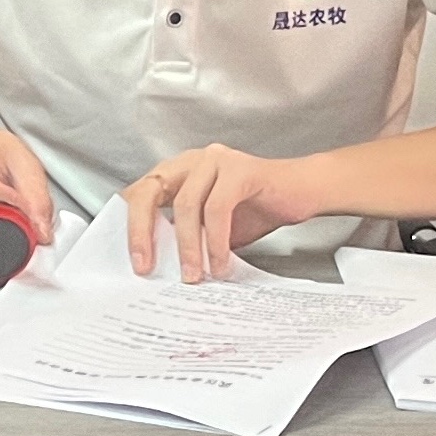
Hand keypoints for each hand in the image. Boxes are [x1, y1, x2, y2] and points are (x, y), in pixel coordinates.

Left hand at [126, 146, 326, 280]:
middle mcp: (192, 161)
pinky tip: (221, 262)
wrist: (305, 193)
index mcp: (179, 172)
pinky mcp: (240, 169)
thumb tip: (160, 268)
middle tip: (145, 268)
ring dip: (188, 246)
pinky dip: (216, 240)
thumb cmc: (258, 210)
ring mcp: (216, 160)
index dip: (130, 226)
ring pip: (185, 204)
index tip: (133, 262)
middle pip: (150, 191)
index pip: (140, 193)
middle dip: (141, 232)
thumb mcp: (211, 228)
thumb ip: (186, 237)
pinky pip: (217, 208)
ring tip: (194, 276)